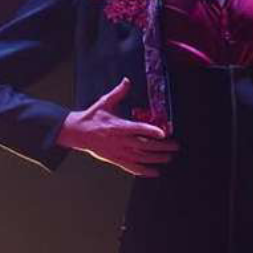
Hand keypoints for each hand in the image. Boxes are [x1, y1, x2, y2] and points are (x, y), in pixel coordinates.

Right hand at [57, 78, 178, 176]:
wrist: (77, 132)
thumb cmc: (92, 117)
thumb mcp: (104, 103)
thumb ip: (118, 93)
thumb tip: (127, 81)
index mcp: (117, 126)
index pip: (137, 129)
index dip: (151, 131)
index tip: (163, 133)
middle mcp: (119, 140)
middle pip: (143, 145)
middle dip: (161, 147)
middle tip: (174, 146)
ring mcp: (118, 151)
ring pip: (140, 157)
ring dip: (156, 158)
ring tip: (168, 157)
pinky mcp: (115, 159)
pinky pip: (132, 168)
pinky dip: (144, 171)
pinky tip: (155, 171)